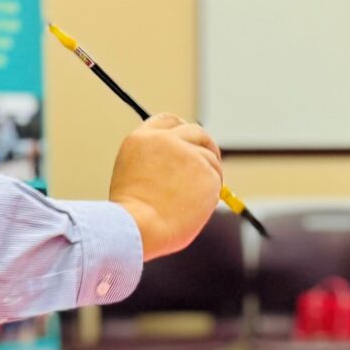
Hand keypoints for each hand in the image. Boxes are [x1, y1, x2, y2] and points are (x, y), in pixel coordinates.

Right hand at [108, 114, 224, 259]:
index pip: (168, 121)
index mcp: (142, 139)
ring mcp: (187, 153)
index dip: (183, 129)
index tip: (192, 140)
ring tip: (192, 202)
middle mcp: (166, 140)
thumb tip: (185, 165)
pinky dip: (211, 194)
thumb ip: (157, 162)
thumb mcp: (133, 176)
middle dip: (207, 146)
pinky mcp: (206, 170)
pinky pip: (216, 179)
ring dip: (208, 176)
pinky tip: (194, 208)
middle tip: (212, 163)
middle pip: (196, 132)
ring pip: (210, 158)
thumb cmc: (134, 215)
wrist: (139, 227)